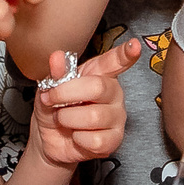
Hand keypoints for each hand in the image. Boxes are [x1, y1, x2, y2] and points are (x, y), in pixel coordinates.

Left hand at [29, 40, 140, 167]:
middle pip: (98, 87)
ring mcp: (117, 116)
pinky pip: (95, 140)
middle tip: (50, 99)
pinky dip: (78, 139)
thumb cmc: (54, 107)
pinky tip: (76, 136)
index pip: (116, 61)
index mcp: (100, 74)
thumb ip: (56, 72)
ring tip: (64, 120)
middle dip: (66, 94)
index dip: (126, 53)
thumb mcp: (48, 87)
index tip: (135, 45)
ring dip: (68, 119)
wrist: (48, 138)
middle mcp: (113, 92)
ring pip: (93, 116)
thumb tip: (57, 57)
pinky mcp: (114, 139)